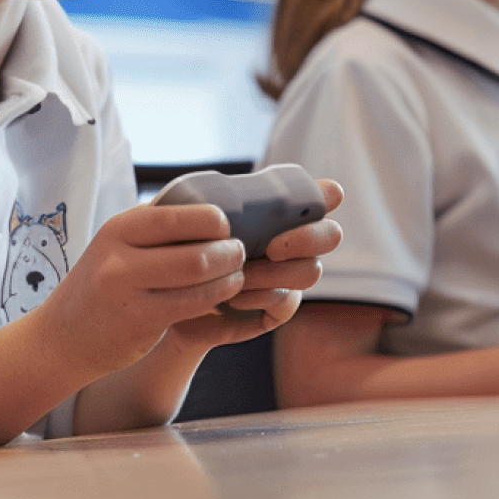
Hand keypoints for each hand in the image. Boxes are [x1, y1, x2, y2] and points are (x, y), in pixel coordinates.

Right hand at [31, 200, 247, 379]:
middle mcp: (118, 257)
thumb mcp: (117, 245)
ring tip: (236, 274)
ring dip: (230, 276)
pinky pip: (194, 305)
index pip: (178, 215)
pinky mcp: (141, 322)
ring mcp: (128, 292)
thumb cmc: (102, 284)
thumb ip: (155, 227)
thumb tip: (211, 206)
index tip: (224, 227)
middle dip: (229, 251)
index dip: (213, 220)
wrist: (65, 334)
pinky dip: (218, 296)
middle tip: (239, 252)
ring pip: (199, 278)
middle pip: (195, 250)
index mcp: (117, 229)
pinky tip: (223, 293)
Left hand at [167, 180, 344, 349]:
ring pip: (309, 271)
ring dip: (273, 271)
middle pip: (330, 235)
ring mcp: (290, 275)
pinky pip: (286, 301)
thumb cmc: (183, 245)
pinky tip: (233, 297)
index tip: (325, 195)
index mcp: (277, 212)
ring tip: (239, 272)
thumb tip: (225, 191)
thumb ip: (217, 201)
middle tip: (273, 246)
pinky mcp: (279, 306)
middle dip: (308, 238)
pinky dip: (259, 297)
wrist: (168, 295)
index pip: (319, 198)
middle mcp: (294, 242)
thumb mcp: (197, 219)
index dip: (327, 196)